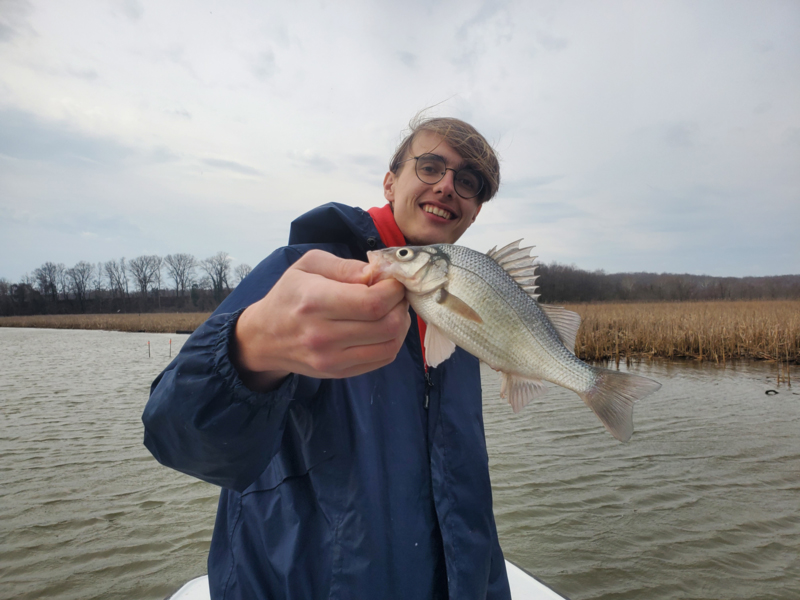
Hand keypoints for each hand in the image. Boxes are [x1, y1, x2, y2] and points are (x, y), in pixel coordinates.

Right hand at [232, 250, 410, 390]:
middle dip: (400, 305)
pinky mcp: (340, 372)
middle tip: (396, 294)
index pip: (372, 303)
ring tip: (392, 309)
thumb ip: (346, 266)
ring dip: (400, 324)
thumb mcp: (309, 265)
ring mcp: (332, 359)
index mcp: (315, 302)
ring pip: (390, 345)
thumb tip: (377, 274)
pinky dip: (392, 341)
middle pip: (387, 325)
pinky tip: (384, 327)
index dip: (393, 290)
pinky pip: (383, 359)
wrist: (264, 338)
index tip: (392, 281)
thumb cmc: (289, 295)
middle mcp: (323, 335)